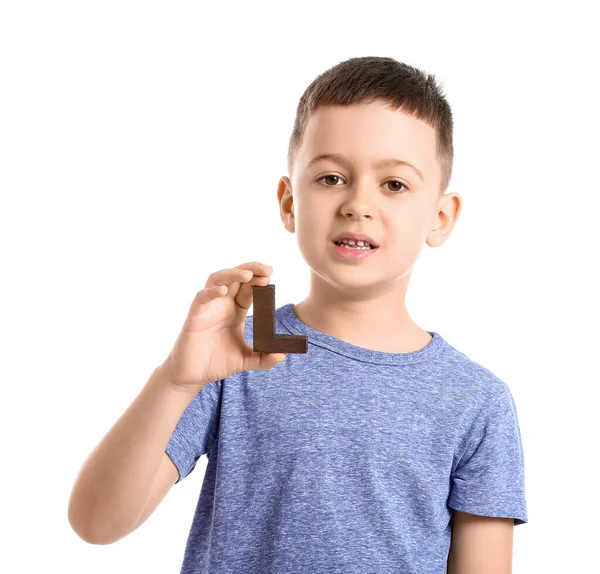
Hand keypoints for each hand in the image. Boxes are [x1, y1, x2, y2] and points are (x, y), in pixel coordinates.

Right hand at [159, 262, 286, 392]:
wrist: (193, 376)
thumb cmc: (216, 363)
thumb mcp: (245, 360)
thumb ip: (264, 359)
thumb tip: (283, 355)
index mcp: (236, 311)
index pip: (249, 288)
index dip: (259, 280)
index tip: (271, 276)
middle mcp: (222, 304)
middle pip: (236, 278)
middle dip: (251, 270)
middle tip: (267, 270)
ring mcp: (208, 307)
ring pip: (218, 279)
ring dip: (232, 274)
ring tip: (248, 275)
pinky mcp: (195, 315)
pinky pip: (202, 297)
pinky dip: (212, 291)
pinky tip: (223, 291)